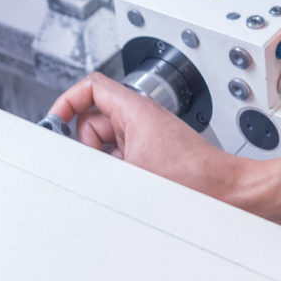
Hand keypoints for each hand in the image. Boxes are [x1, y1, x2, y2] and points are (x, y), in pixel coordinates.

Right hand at [46, 73, 242, 200]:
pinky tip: (131, 185)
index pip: (90, 87)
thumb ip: (96, 161)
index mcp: (135, 108)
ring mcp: (147, 136)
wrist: (226, 192)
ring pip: (106, 142)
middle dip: (87, 144)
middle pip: (93, 119)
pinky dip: (119, 170)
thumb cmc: (193, 177)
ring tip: (122, 178)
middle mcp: (141, 118)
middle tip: (94, 164)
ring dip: (105, 160)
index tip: (55, 121)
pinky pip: (123, 156)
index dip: (67, 101)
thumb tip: (74, 162)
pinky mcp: (153, 153)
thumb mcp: (130, 169)